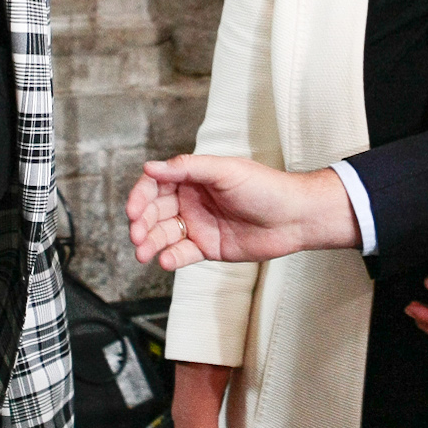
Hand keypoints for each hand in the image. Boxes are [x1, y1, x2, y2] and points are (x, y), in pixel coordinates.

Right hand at [127, 157, 356, 269]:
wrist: (294, 218)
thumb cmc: (266, 188)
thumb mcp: (225, 171)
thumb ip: (188, 168)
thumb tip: (151, 166)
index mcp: (194, 178)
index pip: (156, 185)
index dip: (140, 197)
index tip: (133, 210)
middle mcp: (192, 200)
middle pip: (155, 211)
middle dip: (141, 223)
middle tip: (136, 235)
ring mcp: (198, 224)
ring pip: (164, 234)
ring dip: (151, 243)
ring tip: (144, 253)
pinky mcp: (208, 247)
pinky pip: (182, 254)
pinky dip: (171, 258)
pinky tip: (166, 261)